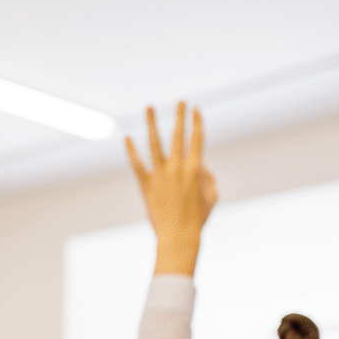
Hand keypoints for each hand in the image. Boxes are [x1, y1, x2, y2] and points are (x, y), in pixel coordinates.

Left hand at [125, 103, 215, 276]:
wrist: (179, 237)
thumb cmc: (198, 220)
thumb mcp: (212, 198)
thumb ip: (209, 178)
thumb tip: (202, 166)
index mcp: (195, 169)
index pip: (198, 139)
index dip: (197, 123)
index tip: (197, 110)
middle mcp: (177, 168)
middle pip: (178, 135)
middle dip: (180, 116)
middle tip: (180, 101)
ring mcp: (160, 175)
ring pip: (154, 143)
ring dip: (152, 123)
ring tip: (149, 106)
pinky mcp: (146, 185)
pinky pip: (137, 164)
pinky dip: (130, 150)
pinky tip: (126, 137)